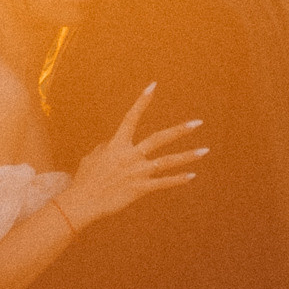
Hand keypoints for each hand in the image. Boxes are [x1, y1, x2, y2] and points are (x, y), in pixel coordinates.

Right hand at [64, 85, 204, 231]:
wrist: (83, 201)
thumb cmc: (85, 179)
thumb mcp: (92, 157)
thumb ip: (105, 147)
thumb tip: (112, 143)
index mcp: (117, 144)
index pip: (131, 117)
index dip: (142, 101)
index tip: (153, 86)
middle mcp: (130, 155)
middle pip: (159, 139)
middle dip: (180, 130)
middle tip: (198, 123)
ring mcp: (137, 172)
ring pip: (168, 161)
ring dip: (188, 155)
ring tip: (205, 150)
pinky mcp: (140, 189)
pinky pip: (164, 183)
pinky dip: (178, 179)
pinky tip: (192, 175)